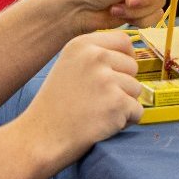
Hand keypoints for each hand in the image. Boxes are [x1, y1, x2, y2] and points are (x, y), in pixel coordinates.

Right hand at [20, 31, 144, 166]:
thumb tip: (129, 56)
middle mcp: (96, 57)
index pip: (123, 40)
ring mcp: (107, 79)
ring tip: (97, 112)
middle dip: (123, 85)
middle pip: (133, 66)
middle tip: (98, 100)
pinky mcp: (117, 103)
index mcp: (82, 45)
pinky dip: (125, 121)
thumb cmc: (55, 107)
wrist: (42, 138)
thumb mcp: (68, 66)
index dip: (125, 57)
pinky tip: (102, 124)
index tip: (116, 72)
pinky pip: (137, 111)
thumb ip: (94, 56)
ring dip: (124, 104)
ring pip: (136, 89)